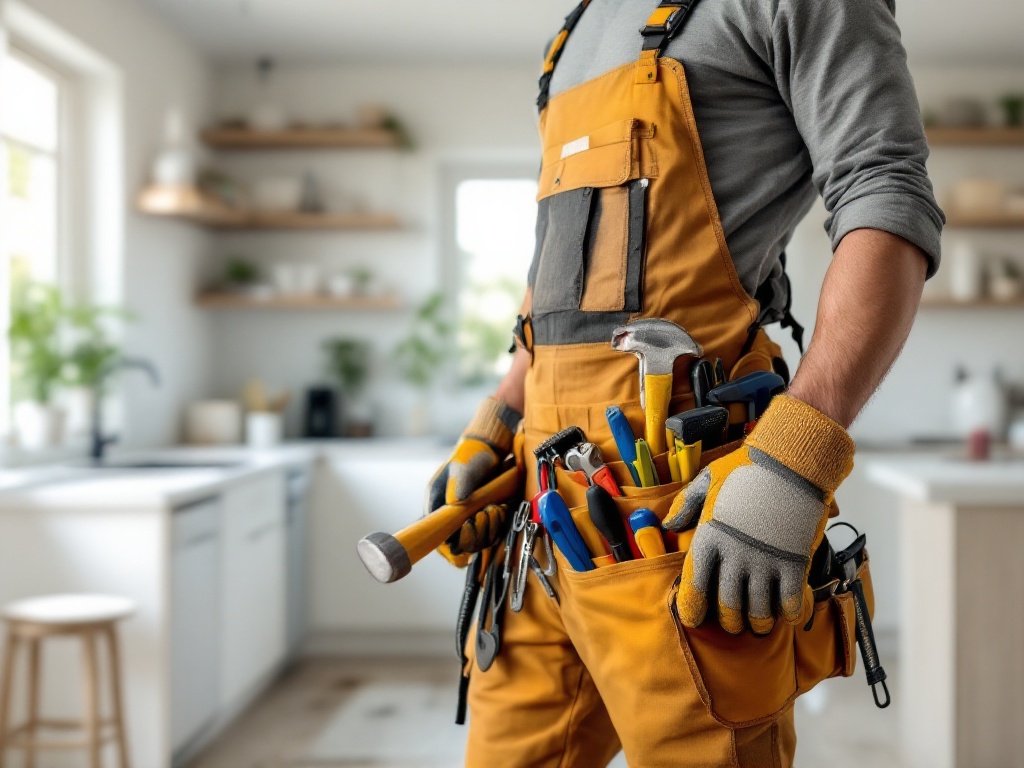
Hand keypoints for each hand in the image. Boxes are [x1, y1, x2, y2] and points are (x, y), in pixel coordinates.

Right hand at [425, 397, 521, 564]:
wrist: (490, 450)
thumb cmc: (470, 456)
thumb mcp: (463, 467)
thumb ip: (459, 483)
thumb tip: (456, 503)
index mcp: (437, 508)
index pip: (437, 538)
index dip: (450, 544)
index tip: (466, 530)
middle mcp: (451, 519)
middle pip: (460, 545)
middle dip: (474, 534)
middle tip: (484, 514)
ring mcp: (469, 521)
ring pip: (477, 542)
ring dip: (488, 529)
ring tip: (494, 509)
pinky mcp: (485, 520)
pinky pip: (490, 534)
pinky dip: (497, 525)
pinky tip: (500, 508)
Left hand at [663, 395, 853, 634]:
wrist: (792, 461)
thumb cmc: (747, 469)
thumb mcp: (708, 480)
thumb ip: (686, 504)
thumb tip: (668, 524)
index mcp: (709, 536)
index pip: (694, 584)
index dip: (692, 608)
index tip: (694, 620)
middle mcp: (734, 554)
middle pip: (727, 604)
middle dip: (729, 621)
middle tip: (732, 625)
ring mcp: (765, 560)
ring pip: (758, 608)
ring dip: (757, 622)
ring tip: (758, 625)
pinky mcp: (793, 562)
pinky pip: (789, 600)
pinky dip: (788, 613)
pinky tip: (786, 614)